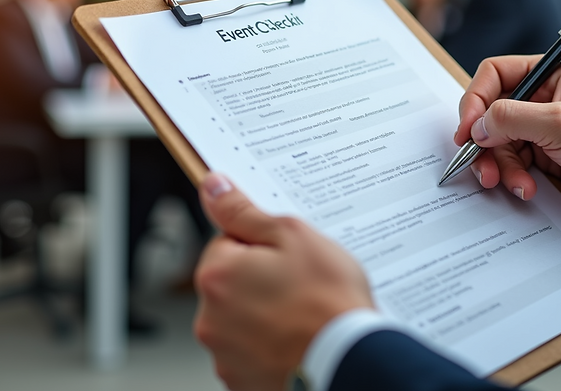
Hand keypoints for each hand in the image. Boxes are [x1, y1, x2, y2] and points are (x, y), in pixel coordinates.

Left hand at [194, 173, 373, 390]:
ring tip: (302, 315)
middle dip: (260, 280)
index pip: (227, 242)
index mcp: (217, 274)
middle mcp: (210, 318)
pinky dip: (270, 345)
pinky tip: (297, 339)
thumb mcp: (292, 235)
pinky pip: (250, 351)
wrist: (350, 361)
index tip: (288, 258)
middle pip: (232, 282)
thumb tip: (213, 187)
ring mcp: (224, 354)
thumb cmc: (328, 301)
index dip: (262, 246)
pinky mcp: (241, 380)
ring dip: (265, 314)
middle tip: (300, 286)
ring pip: (241, 318)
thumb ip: (244, 211)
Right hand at [456, 55, 560, 221]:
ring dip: (498, 165)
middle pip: (490, 112)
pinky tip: (526, 188)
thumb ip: (512, 118)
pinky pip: (511, 163)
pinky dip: (512, 177)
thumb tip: (476, 125)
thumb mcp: (560, 123)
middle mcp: (541, 98)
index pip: (494, 75)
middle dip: (483, 140)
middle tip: (478, 160)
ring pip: (497, 142)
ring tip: (509, 181)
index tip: (467, 128)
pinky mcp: (542, 157)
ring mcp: (540, 129)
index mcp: (548, 75)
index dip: (475, 99)